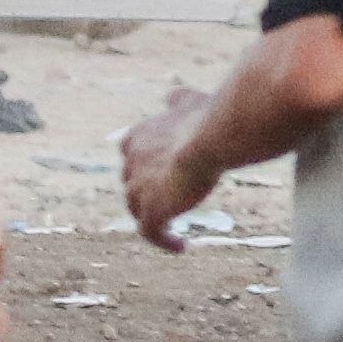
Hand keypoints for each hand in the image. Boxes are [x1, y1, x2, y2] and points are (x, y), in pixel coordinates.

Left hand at [120, 86, 217, 249]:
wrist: (211, 138)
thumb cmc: (205, 119)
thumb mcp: (190, 103)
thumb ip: (179, 101)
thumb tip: (172, 95)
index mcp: (137, 137)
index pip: (132, 154)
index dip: (148, 165)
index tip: (166, 173)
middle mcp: (130, 163)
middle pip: (132, 183)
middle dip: (148, 192)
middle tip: (173, 201)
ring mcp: (138, 189)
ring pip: (136, 209)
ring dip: (152, 217)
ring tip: (172, 228)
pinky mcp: (151, 211)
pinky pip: (151, 233)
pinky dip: (163, 240)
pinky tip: (181, 246)